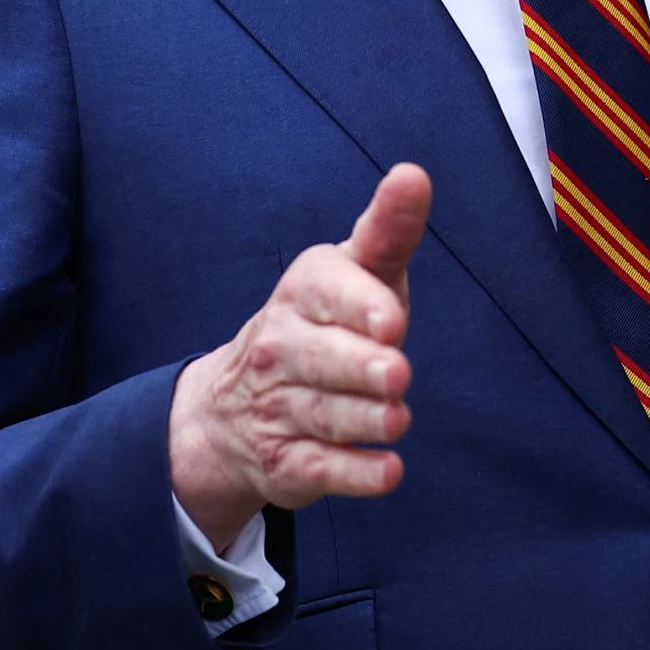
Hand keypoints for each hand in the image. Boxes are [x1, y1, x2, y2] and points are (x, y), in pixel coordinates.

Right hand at [168, 163, 432, 549]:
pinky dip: (355, 474)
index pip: (327, 291)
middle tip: (395, 373)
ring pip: (325, 415)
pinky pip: (321, 470)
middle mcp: (282, 346)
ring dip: (364, 420)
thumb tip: (414, 174)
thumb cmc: (327, 322)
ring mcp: (280, 406)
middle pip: (322, 358)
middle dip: (359, 368)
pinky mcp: (286, 461)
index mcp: (304, 291)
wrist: (235, 405)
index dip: (359, 306)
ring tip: (396, 418)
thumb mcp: (355, 272)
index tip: (391, 321)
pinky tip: (388, 471)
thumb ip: (388, 229)